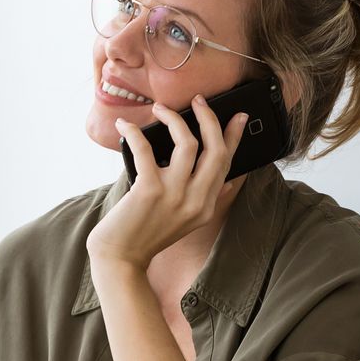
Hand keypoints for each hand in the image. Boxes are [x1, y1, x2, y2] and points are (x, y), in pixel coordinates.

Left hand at [86, 93, 247, 270]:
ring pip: (188, 143)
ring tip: (161, 108)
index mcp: (206, 206)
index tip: (239, 116)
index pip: (227, 164)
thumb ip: (203, 199)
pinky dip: (134, 133)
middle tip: (198, 101)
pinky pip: (146, 149)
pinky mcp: (149, 190)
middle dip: (209, 119)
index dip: (234, 136)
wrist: (120, 258)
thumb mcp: (185, 221)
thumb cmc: (145, 234)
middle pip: (215, 150)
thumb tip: (225, 180)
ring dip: (174, 119)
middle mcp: (196, 201)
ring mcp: (174, 196)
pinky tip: (125, 126)